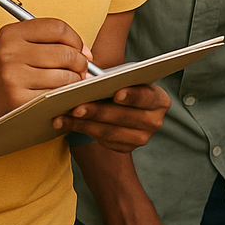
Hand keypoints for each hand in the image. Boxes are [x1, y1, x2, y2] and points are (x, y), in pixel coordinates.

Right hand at [0, 18, 90, 125]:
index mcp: (11, 33)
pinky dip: (64, 95)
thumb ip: (51, 42)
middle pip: (65, 53)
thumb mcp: (19, 46)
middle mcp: (10, 52)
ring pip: (64, 76)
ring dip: (75, 81)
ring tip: (72, 83)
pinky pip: (55, 95)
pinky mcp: (17, 99)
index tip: (81, 50)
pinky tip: (60, 95)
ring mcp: (12, 76)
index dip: (76, 39)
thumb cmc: (7, 70)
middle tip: (82, 70)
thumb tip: (87, 53)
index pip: (58, 28)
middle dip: (81, 63)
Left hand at [53, 84, 170, 152]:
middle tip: (77, 107)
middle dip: (99, 111)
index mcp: (159, 100)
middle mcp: (154, 121)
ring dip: (84, 123)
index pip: (146, 97)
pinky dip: (81, 130)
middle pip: (124, 117)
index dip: (132, 96)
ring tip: (65, 115)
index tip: (116, 94)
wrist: (124, 109)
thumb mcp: (125, 79)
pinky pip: (100, 140)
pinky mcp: (125, 148)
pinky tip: (66, 123)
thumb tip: (90, 76)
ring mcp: (141, 138)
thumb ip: (116, 77)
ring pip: (109, 131)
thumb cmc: (122, 87)